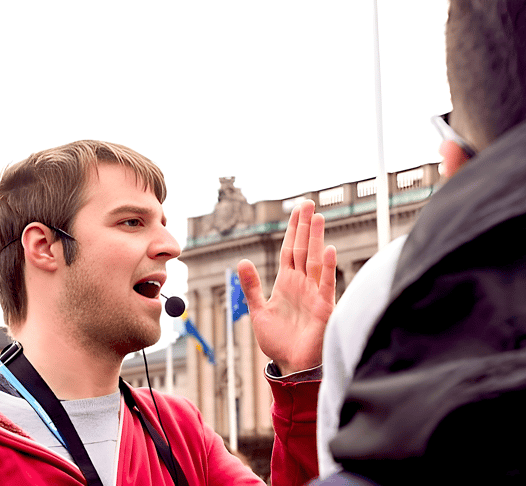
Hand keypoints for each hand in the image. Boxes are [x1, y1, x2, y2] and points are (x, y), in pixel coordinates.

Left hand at [238, 200, 336, 375]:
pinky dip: (326, 267)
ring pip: (314, 260)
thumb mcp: (259, 311)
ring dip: (316, 239)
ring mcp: (313, 294)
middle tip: (308, 203)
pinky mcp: (323, 308)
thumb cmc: (279, 341)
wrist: (291, 366)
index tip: (296, 209)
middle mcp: (301, 284)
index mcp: (286, 283)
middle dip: (305, 226)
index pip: (289, 250)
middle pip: (303, 249)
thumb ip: (251, 287)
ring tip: (317, 217)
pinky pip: (325, 284)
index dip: (292, 230)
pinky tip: (327, 249)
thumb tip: (242, 262)